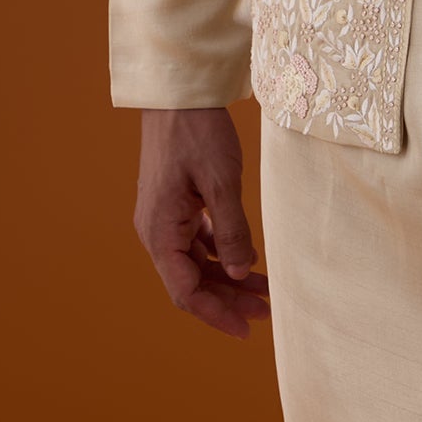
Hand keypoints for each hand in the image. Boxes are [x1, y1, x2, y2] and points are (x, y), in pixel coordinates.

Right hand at [134, 106, 270, 341]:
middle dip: (227, 299)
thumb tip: (240, 272)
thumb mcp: (222, 182)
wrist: (178, 94)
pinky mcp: (175, 206)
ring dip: (227, 278)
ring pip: (195, 264)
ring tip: (263, 289)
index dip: (216, 314)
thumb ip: (232, 231)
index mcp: (159, 231)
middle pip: (190, 282)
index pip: (185, 291)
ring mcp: (164, 218)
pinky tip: (247, 258)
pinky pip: (196, 243)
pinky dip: (221, 254)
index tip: (247, 328)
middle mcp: (155, 231)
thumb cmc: (198, 132)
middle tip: (266, 310)